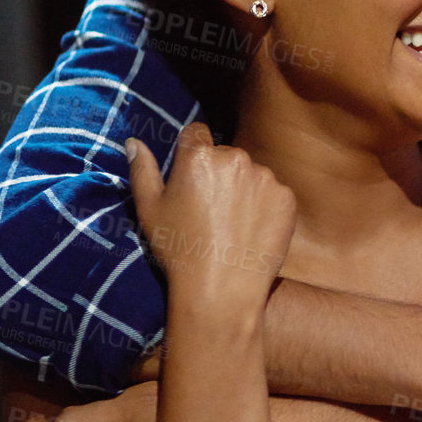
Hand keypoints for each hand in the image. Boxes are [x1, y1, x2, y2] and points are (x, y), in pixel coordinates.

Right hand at [125, 124, 295, 309]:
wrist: (222, 289)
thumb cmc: (179, 249)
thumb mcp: (150, 210)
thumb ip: (142, 170)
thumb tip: (135, 142)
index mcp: (200, 156)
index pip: (196, 133)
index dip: (191, 151)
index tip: (191, 176)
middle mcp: (236, 158)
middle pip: (226, 155)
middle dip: (218, 173)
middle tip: (209, 210)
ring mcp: (265, 177)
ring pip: (251, 174)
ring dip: (243, 189)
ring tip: (231, 224)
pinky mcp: (286, 198)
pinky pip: (273, 193)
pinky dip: (264, 207)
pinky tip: (251, 231)